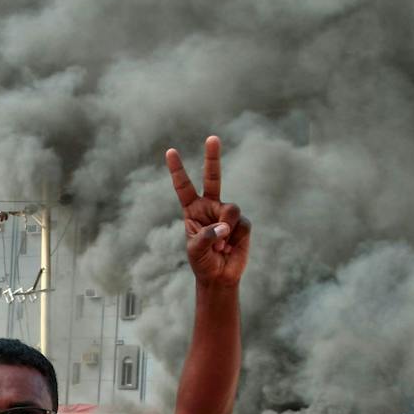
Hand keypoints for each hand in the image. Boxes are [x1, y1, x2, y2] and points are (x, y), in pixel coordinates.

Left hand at [165, 135, 250, 287]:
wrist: (220, 276)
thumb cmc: (202, 262)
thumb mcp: (195, 250)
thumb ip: (206, 236)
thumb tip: (225, 225)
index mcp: (192, 210)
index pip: (184, 187)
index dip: (178, 170)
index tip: (171, 151)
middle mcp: (210, 206)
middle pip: (213, 177)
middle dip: (212, 157)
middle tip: (212, 138)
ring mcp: (227, 213)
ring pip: (231, 209)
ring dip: (226, 229)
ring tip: (221, 246)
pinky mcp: (242, 224)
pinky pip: (241, 224)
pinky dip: (235, 238)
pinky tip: (230, 248)